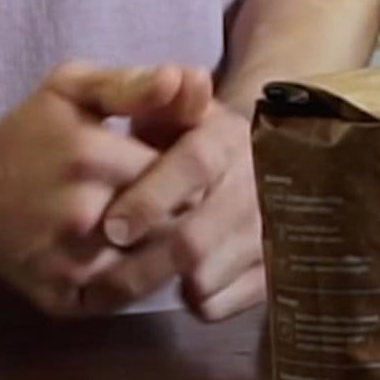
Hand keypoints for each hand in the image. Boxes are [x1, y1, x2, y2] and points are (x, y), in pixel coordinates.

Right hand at [0, 62, 198, 315]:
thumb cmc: (27, 132)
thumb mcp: (73, 88)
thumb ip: (133, 83)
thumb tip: (190, 76)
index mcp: (92, 157)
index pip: (184, 173)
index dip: (190, 171)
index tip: (182, 167)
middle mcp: (82, 215)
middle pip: (176, 222)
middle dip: (183, 210)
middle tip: (174, 200)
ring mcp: (69, 264)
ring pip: (158, 265)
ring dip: (165, 248)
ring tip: (156, 227)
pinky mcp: (60, 300)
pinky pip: (126, 295)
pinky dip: (137, 279)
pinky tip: (129, 255)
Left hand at [93, 100, 264, 321]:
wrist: (249, 160)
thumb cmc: (184, 137)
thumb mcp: (169, 108)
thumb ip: (159, 93)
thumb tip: (179, 77)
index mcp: (230, 137)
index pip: (194, 165)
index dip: (151, 198)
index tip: (111, 226)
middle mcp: (259, 183)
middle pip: (197, 237)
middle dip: (144, 259)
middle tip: (106, 272)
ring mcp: (270, 230)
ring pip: (207, 275)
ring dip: (161, 282)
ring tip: (129, 278)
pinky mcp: (272, 269)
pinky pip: (223, 303)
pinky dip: (192, 302)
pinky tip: (175, 286)